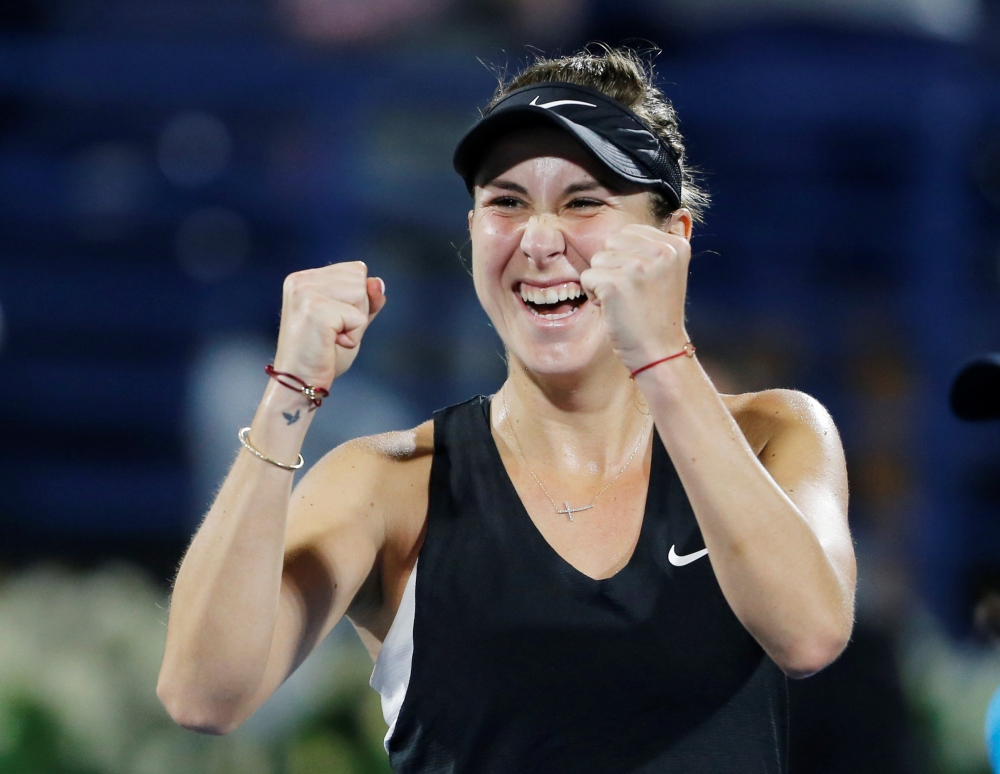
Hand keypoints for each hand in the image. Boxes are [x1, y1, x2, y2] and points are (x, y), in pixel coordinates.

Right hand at [272, 261, 385, 389]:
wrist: (300, 383)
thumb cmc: (323, 354)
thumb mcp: (351, 320)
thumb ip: (366, 299)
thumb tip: (378, 283)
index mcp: (305, 278)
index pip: (356, 270)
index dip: (356, 300)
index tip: (333, 321)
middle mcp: (301, 280)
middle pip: (360, 279)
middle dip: (357, 310)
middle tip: (332, 332)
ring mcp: (306, 292)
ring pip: (361, 295)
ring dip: (355, 323)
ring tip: (332, 337)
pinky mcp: (315, 309)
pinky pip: (359, 317)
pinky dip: (353, 336)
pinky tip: (331, 344)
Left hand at [580, 223, 690, 371]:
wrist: (660, 351)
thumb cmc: (657, 314)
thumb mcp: (669, 272)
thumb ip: (661, 245)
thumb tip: (674, 214)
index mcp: (675, 244)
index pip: (629, 232)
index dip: (626, 258)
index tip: (642, 284)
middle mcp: (660, 251)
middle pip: (610, 242)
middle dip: (612, 268)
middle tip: (630, 294)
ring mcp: (638, 266)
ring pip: (597, 260)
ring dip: (602, 282)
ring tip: (623, 302)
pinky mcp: (617, 283)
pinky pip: (587, 278)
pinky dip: (593, 296)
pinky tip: (613, 309)